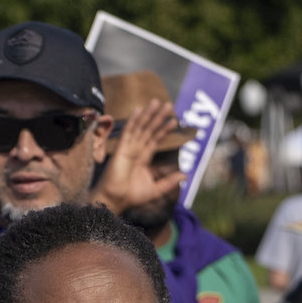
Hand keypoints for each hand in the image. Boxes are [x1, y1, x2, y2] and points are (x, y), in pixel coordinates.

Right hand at [92, 101, 186, 217]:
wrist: (116, 200)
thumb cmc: (132, 196)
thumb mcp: (156, 189)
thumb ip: (169, 182)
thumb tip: (185, 175)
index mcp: (143, 158)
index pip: (155, 139)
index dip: (164, 129)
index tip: (174, 121)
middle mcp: (136, 150)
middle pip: (149, 129)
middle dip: (159, 117)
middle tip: (169, 105)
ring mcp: (128, 148)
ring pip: (140, 127)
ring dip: (148, 114)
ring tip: (157, 102)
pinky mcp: (121, 149)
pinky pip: (128, 132)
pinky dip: (133, 121)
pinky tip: (139, 110)